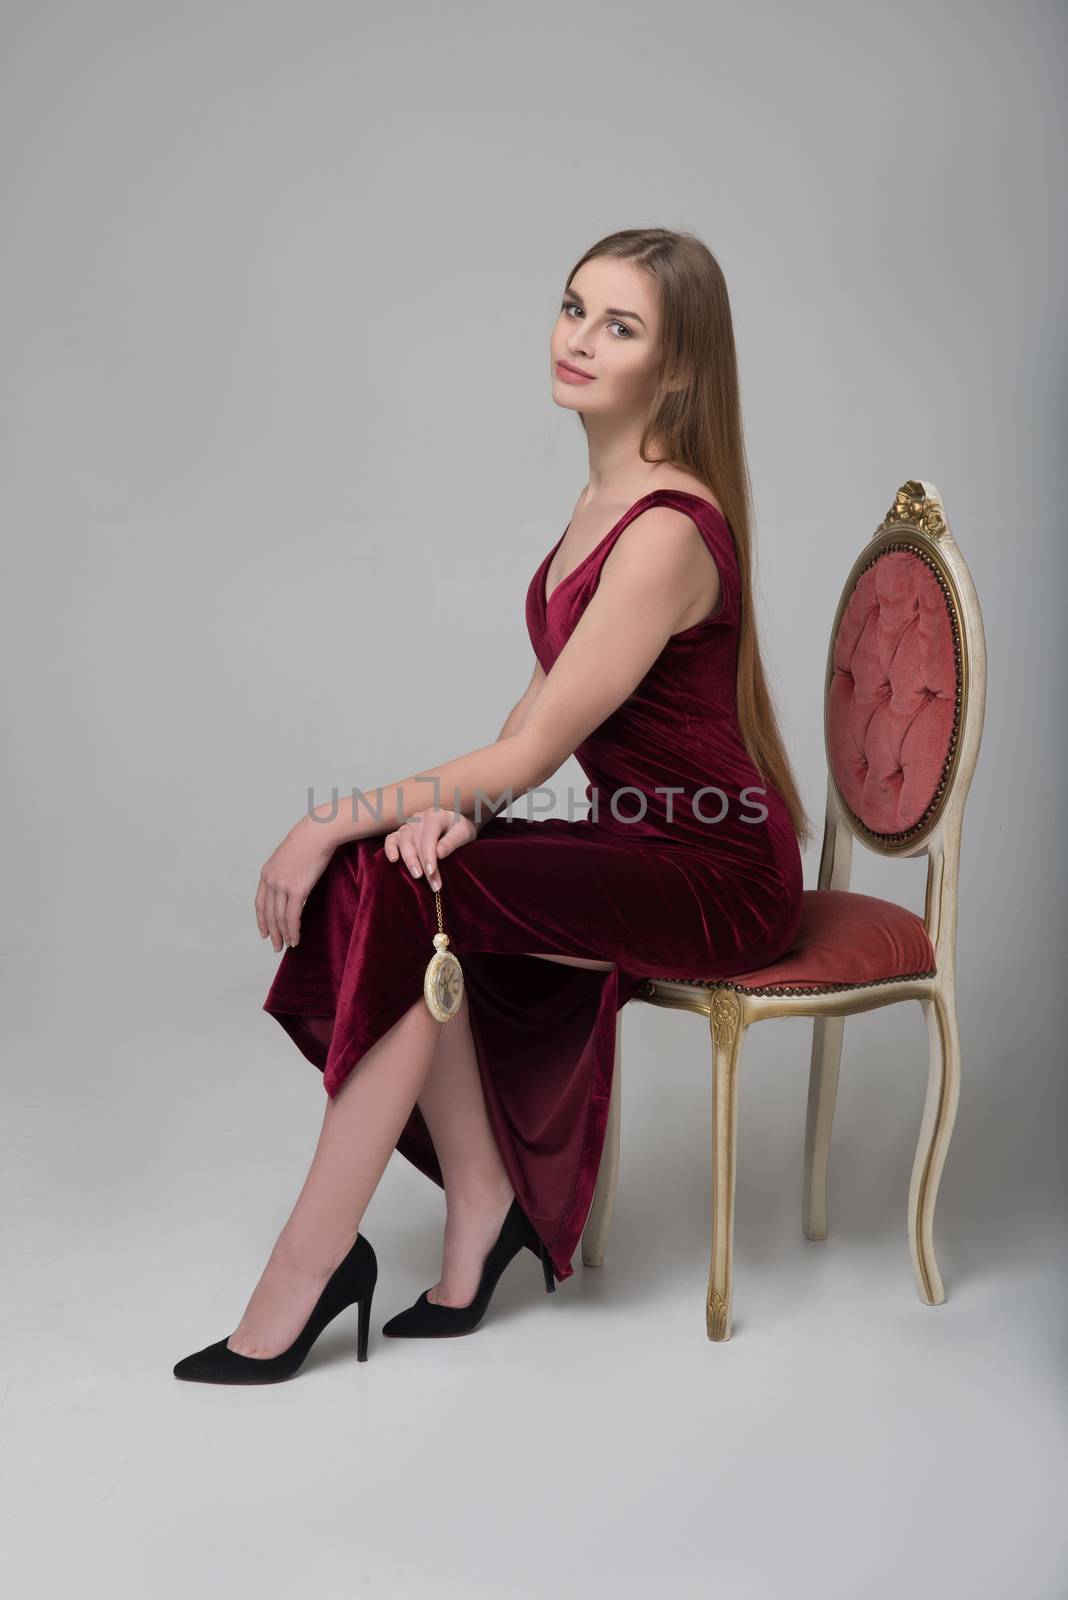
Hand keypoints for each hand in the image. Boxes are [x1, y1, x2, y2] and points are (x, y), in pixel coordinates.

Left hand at [255, 813, 335, 950]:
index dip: (261, 920)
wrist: (318, 833)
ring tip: (288, 945)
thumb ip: (286, 872)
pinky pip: (292, 916)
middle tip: (276, 946)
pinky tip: (296, 938)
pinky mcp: (297, 890)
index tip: (264, 933)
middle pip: (268, 914)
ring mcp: (282, 886)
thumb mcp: (290, 857)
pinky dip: (293, 930)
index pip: (260, 903)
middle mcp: (270, 881)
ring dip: (283, 935)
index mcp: (266, 873)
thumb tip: (292, 885)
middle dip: (272, 933)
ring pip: (279, 918)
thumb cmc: (309, 842)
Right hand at [382, 806, 479, 889]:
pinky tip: (393, 860)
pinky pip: (391, 839)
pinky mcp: (401, 833)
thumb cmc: (460, 830)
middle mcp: (418, 819)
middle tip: (432, 883)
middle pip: (416, 842)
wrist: (455, 826)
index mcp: (434, 816)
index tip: (431, 872)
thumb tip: (439, 854)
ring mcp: (408, 825)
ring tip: (417, 876)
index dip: (429, 856)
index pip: (428, 837)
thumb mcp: (463, 833)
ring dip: (409, 860)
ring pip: (402, 841)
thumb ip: (452, 842)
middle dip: (422, 864)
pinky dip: (389, 849)